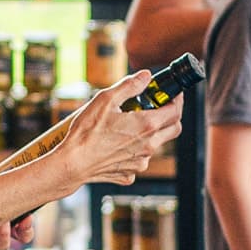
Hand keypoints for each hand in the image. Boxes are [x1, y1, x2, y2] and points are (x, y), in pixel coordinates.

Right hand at [63, 72, 184, 186]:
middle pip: (174, 129)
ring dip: (151, 133)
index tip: (173, 94)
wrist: (73, 163)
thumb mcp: (106, 99)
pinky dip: (134, 150)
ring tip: (130, 125)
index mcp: (147, 125)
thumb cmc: (86, 132)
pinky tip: (117, 144)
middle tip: (158, 107)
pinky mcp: (130, 173)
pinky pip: (139, 159)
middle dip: (171, 116)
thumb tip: (146, 76)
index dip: (177, 99)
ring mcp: (140, 162)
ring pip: (156, 144)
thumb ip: (129, 85)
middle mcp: (149, 145)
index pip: (176, 111)